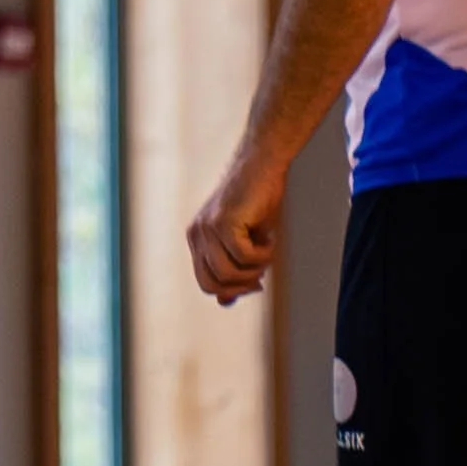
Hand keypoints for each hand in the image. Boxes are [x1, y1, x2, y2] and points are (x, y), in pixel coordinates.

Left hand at [186, 145, 286, 304]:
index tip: (256, 283)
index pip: (206, 283)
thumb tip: (225, 302)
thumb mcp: (245, 240)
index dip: (232, 289)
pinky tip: (270, 238)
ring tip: (268, 251)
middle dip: (242, 285)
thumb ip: (233, 269)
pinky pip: (243, 256)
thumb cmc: (257, 201)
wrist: (263, 163)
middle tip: (262, 272)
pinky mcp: (222, 222)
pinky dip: (263, 254)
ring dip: (255, 270)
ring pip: (227, 274)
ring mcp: (206, 228)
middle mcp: (196, 234)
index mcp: (197, 239)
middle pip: (212, 284)